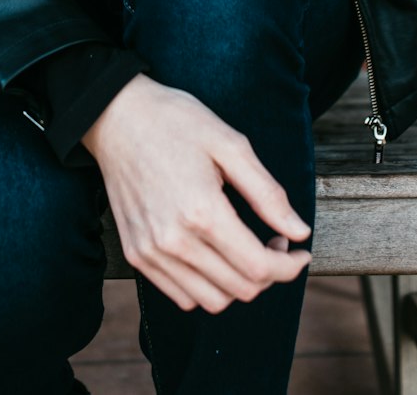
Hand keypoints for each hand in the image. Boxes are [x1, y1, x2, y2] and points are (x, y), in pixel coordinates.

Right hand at [82, 73, 311, 313]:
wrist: (116, 116)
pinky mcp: (136, 254)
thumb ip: (267, 193)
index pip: (259, 268)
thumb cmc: (176, 122)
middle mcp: (173, 241)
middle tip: (273, 239)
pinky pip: (181, 296)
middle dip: (269, 271)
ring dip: (238, 284)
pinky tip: (213, 255)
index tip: (300, 249)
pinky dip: (206, 287)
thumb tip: (299, 231)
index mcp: (201, 211)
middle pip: (240, 289)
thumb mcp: (230, 143)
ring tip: (243, 248)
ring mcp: (150, 252)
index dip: (290, 265)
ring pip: (212, 301)